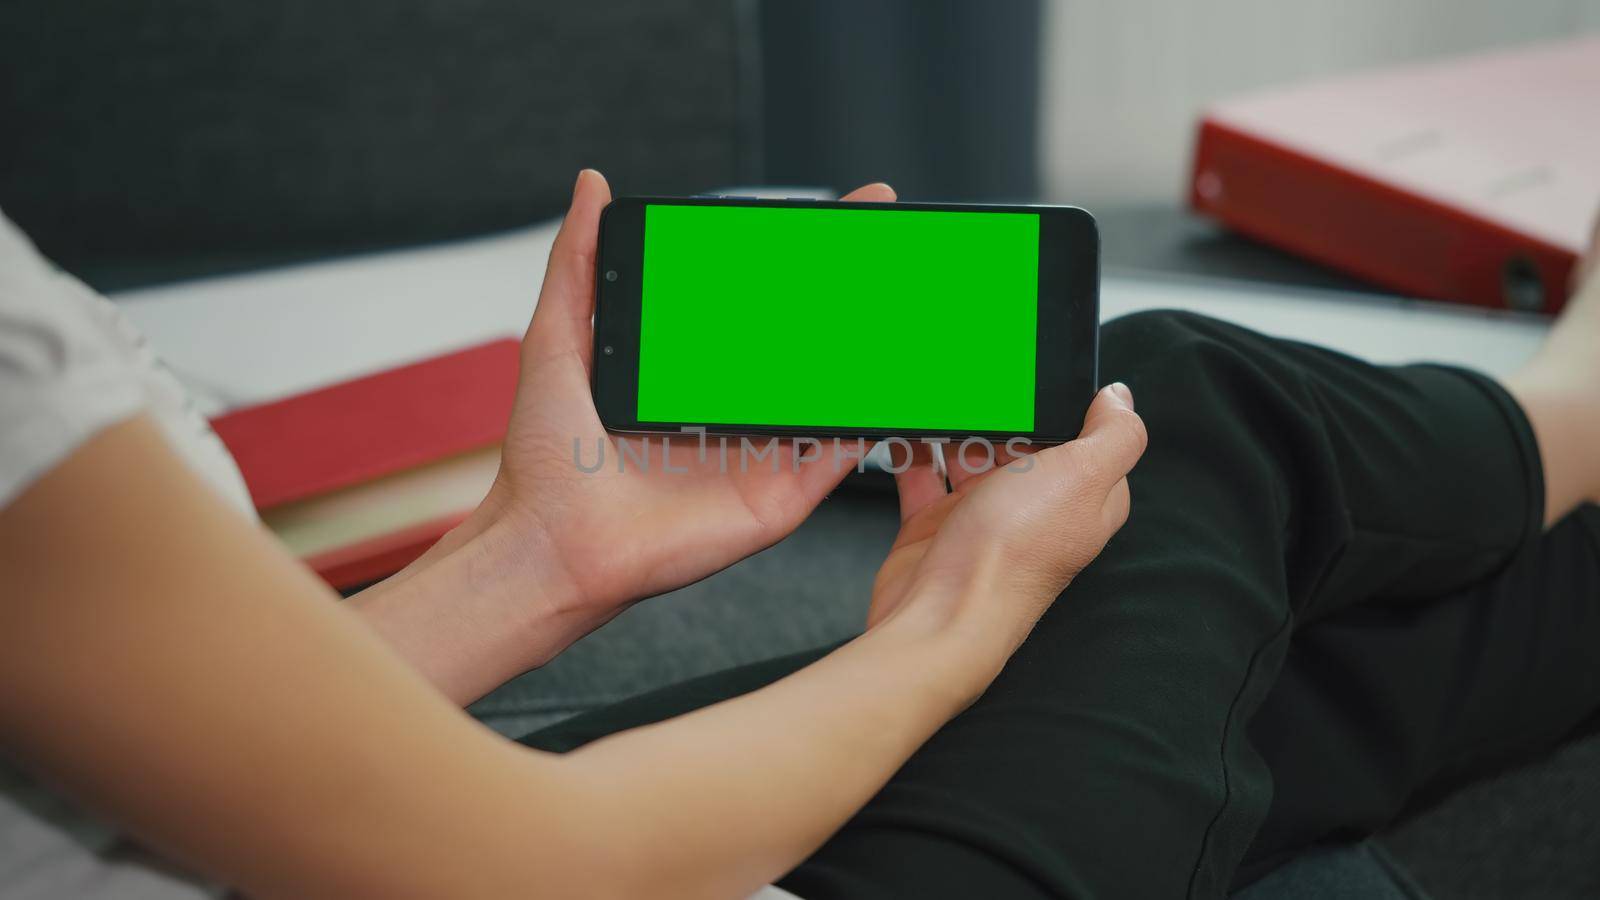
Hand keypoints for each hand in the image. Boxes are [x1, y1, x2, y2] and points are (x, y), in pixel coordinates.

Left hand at [484, 172, 895, 649]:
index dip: (790, 258)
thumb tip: (591, 186)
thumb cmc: (548, 461)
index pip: (752, 303)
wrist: (554, 546)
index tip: (826, 213)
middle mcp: (731, 408)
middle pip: (802, 339)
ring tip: (902, 295)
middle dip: (846, 287)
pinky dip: (871, 420)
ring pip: (829, 390)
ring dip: (868, 346)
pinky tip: (895, 379)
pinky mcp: (782, 496)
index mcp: (688, 370)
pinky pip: (839, 455)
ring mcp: (762, 451)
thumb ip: (580, 265)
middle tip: (880, 233)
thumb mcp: (558, 340)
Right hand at [869, 384, 1146, 696]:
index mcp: (1080, 495)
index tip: (1041, 368)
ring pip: (968, 451)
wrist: (942, 614)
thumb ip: (1115, 433)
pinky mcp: (934, 525)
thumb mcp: (1084, 477)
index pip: (1083, 436)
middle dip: (1001, 407)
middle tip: (980, 370)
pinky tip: (903, 427)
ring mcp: (981, 517)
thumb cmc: (1013, 556)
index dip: (1064, 403)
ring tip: (937, 390)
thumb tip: (1121, 398)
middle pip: (1020, 439)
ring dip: (952, 423)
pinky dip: (910, 450)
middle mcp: (1034, 508)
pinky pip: (922, 475)